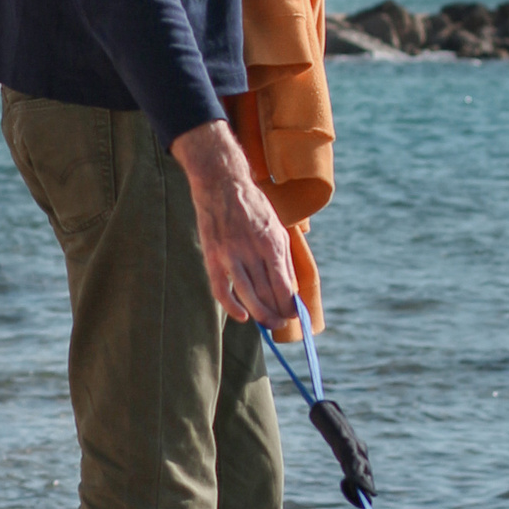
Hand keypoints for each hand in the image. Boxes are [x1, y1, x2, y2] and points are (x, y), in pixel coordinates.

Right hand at [171, 121, 299, 328]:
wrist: (221, 183)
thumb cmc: (253, 206)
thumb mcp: (277, 227)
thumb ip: (283, 257)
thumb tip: (291, 288)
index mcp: (272, 242)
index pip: (285, 285)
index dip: (291, 305)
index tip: (295, 314)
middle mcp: (252, 251)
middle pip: (267, 294)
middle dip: (277, 313)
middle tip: (281, 324)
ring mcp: (231, 255)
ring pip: (247, 296)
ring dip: (260, 315)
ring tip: (268, 325)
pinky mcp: (213, 256)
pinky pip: (221, 289)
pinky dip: (232, 307)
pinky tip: (242, 316)